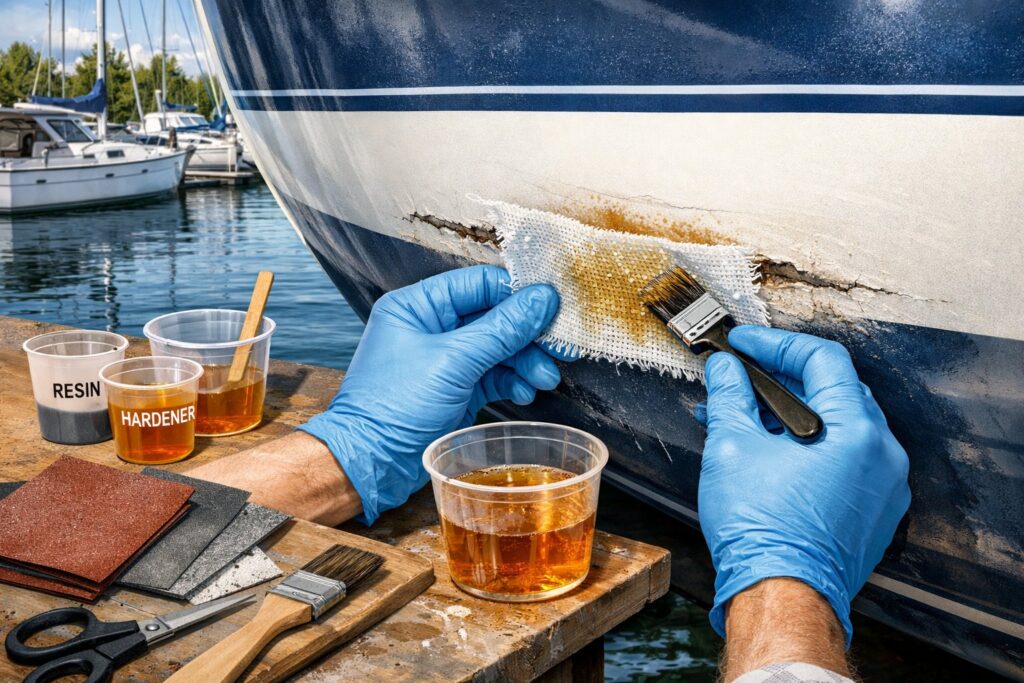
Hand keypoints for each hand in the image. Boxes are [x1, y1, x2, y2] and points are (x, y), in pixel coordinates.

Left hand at [299, 265, 563, 523]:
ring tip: (544, 379)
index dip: (518, 294)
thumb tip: (542, 299)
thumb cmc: (393, 407)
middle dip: (527, 334)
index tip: (553, 307)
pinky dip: (512, 381)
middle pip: (494, 316)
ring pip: (498, 348)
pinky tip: (526, 392)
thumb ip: (501, 329)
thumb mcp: (453, 362)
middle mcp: (431, 327)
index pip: (479, 284)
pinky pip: (493, 374)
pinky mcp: (455, 388)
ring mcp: (444, 359)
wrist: (371, 464)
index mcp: (418, 306)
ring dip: (525, 361)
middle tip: (560, 348)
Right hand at [696, 326, 909, 645]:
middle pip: (833, 390)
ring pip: (836, 427)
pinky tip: (767, 451)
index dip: (776, 345)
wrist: (781, 596)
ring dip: (788, 415)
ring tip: (742, 418)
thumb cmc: (763, 532)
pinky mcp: (872, 510)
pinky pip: (842, 460)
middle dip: (780, 380)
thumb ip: (730, 396)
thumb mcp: (732, 447)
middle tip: (741, 376)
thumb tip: (726, 371)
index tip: (744, 345)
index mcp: (855, 431)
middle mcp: (881, 455)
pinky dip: (806, 446)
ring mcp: (882, 486)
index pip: (822, 359)